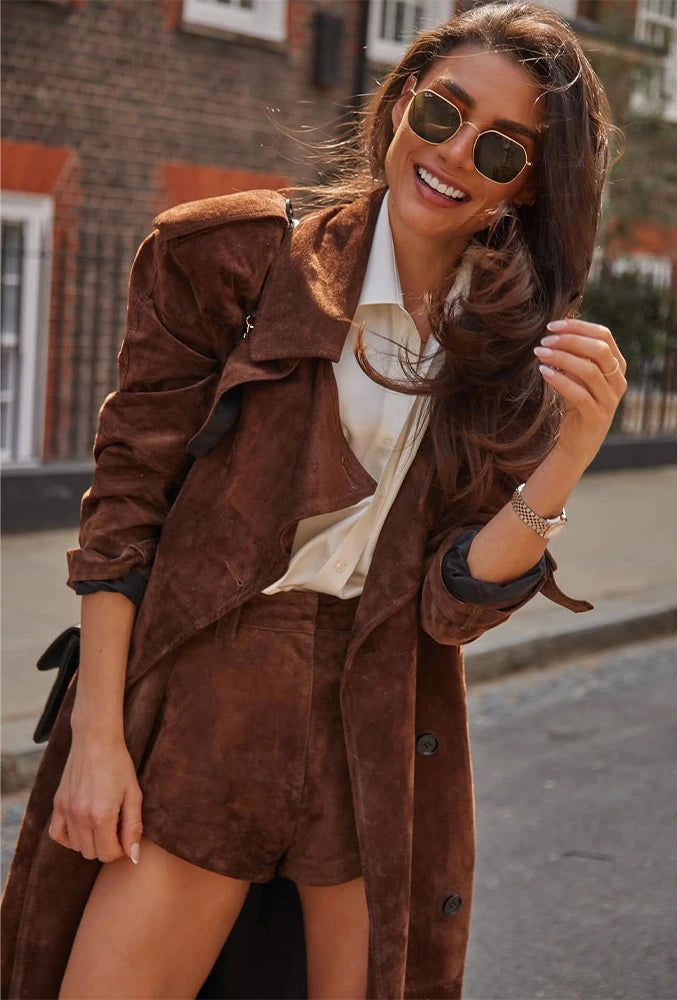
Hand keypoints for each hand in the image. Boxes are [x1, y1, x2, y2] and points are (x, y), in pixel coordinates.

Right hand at [49, 735, 142, 864]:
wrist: (96, 740)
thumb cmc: (119, 764)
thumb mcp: (134, 794)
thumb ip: (133, 827)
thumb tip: (134, 856)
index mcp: (102, 814)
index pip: (108, 854)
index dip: (121, 850)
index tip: (126, 837)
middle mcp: (80, 815)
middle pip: (91, 853)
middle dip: (106, 846)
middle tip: (116, 829)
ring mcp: (66, 810)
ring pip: (76, 847)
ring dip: (90, 842)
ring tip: (102, 823)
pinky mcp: (58, 803)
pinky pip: (57, 834)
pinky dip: (69, 837)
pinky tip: (82, 827)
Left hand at [533, 318, 626, 470]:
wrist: (577, 443)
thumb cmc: (575, 404)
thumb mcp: (578, 376)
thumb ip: (576, 355)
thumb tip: (556, 329)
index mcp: (617, 366)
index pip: (604, 335)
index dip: (578, 327)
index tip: (552, 326)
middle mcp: (618, 382)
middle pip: (599, 350)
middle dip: (569, 340)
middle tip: (544, 341)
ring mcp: (609, 400)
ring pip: (589, 370)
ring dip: (561, 358)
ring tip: (539, 354)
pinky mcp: (595, 417)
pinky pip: (579, 394)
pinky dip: (559, 380)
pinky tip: (543, 372)